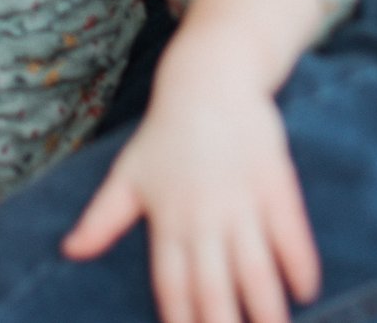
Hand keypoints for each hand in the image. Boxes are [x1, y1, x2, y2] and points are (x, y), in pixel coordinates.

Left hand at [62, 68, 315, 322]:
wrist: (209, 77)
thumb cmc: (167, 130)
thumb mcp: (129, 174)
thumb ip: (102, 219)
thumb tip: (69, 251)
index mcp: (166, 220)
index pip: (172, 287)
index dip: (181, 321)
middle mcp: (203, 217)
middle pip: (214, 288)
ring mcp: (241, 200)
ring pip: (254, 267)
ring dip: (266, 307)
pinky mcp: (275, 181)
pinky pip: (290, 231)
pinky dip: (300, 263)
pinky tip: (307, 290)